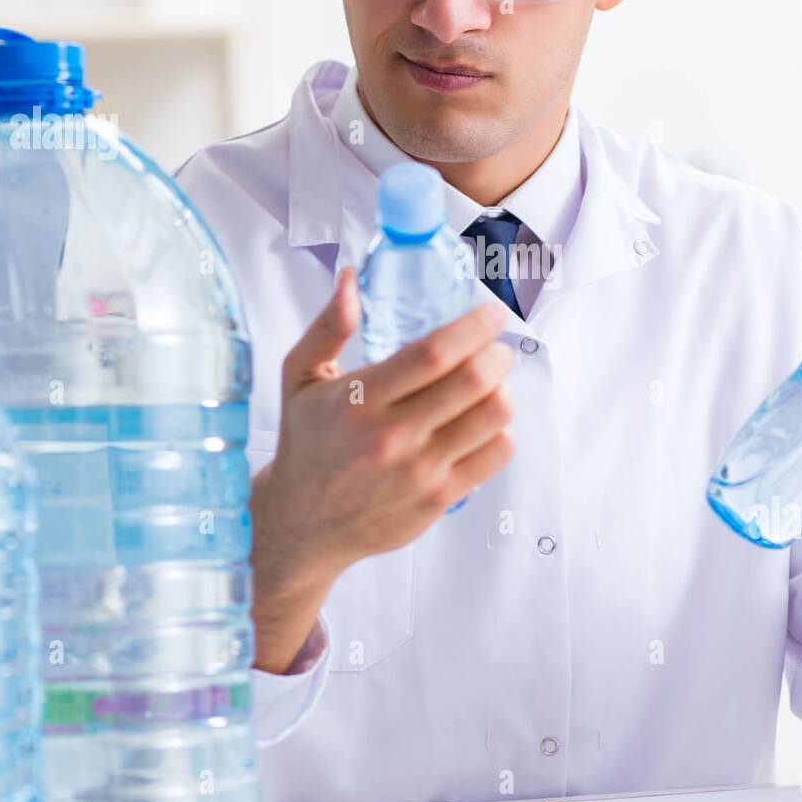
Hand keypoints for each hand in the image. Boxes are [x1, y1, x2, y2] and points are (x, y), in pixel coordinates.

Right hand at [250, 268, 514, 670]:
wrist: (302, 522)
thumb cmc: (306, 442)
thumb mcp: (299, 377)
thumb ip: (327, 326)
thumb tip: (351, 278)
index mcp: (358, 399)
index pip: (434, 353)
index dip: (474, 326)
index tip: (491, 313)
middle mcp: (392, 436)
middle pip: (473, 382)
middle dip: (497, 354)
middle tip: (495, 348)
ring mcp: (419, 471)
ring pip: (493, 417)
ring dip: (502, 390)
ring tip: (489, 384)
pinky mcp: (439, 499)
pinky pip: (496, 455)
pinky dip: (499, 430)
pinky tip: (481, 423)